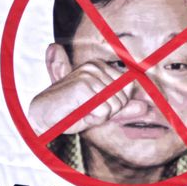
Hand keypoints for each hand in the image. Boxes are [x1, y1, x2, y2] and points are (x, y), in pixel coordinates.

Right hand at [29, 60, 143, 134]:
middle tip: (85, 110)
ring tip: (80, 111)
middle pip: (123, 99)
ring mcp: (89, 75)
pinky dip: (92, 119)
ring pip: (114, 106)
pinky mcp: (83, 86)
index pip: (127, 89)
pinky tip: (78, 113)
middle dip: (106, 112)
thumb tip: (145, 107)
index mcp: (100, 66)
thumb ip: (121, 108)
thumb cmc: (69, 113)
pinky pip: (104, 112)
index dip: (113, 105)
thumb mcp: (99, 110)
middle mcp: (95, 66)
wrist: (41, 117)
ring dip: (98, 116)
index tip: (93, 105)